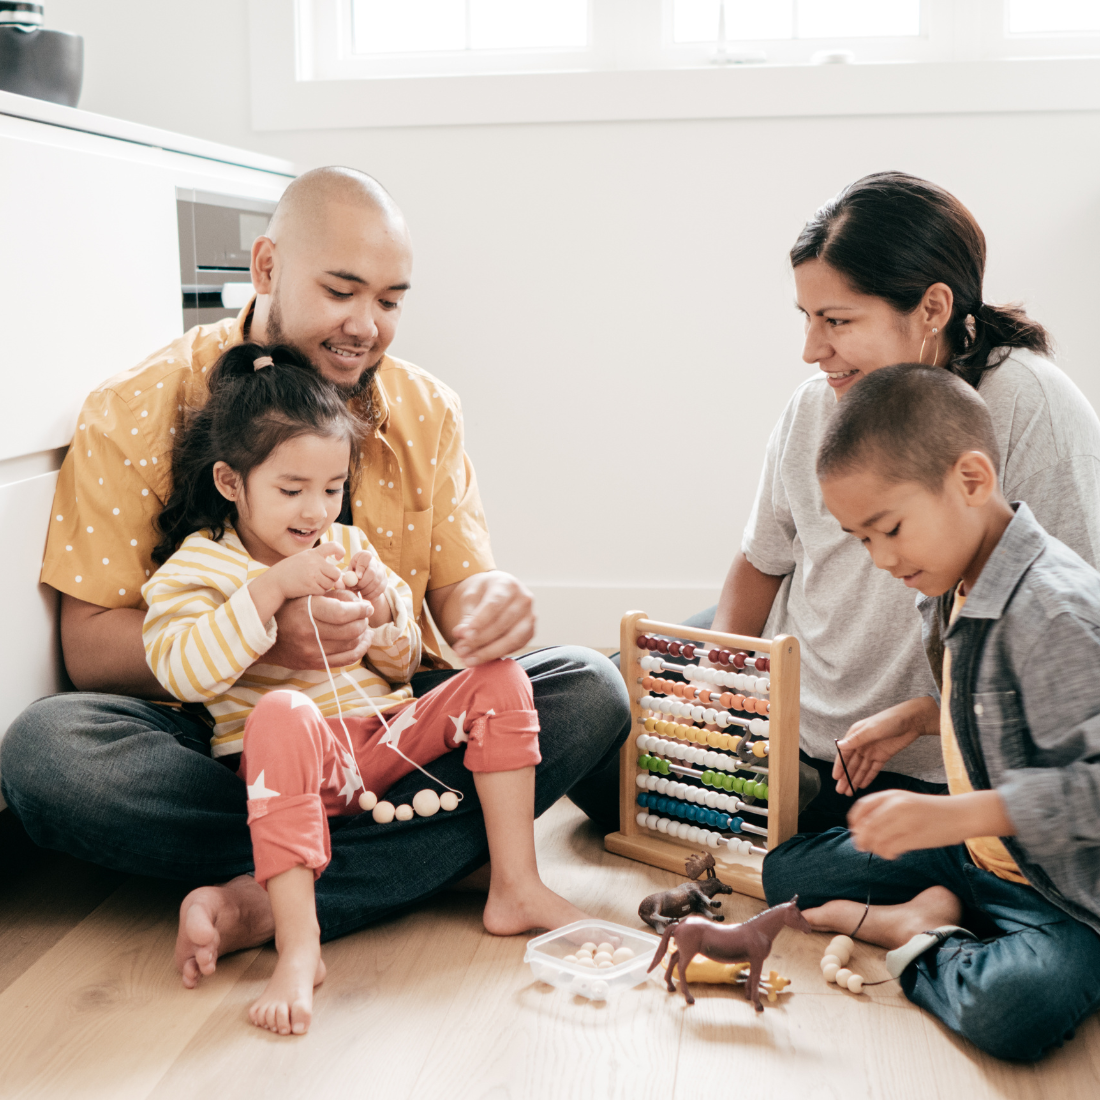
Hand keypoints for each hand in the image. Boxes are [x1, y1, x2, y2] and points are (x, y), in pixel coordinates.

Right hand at [265, 590, 372, 669]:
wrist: (265, 636)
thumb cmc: (288, 609)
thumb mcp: (306, 594)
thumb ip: (332, 595)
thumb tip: (359, 600)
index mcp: (307, 611)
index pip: (343, 612)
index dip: (361, 609)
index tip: (367, 605)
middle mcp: (309, 633)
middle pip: (351, 630)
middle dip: (364, 621)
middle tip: (366, 615)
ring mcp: (312, 651)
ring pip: (351, 645)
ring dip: (363, 635)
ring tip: (365, 627)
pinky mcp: (314, 663)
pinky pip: (346, 660)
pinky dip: (359, 650)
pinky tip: (363, 641)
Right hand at [266, 541, 345, 600]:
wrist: (274, 582)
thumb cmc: (289, 572)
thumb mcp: (302, 560)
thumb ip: (318, 563)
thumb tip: (338, 574)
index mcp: (313, 553)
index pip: (332, 546)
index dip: (340, 550)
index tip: (339, 557)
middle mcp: (315, 562)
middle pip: (336, 572)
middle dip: (332, 578)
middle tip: (322, 580)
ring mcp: (313, 573)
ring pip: (330, 583)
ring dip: (324, 586)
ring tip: (311, 584)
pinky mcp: (311, 585)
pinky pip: (322, 591)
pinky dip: (317, 592)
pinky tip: (307, 589)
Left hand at [344, 549, 387, 603]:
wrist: (362, 582)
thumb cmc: (352, 576)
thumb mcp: (347, 574)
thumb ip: (344, 578)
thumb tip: (342, 583)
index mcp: (364, 556)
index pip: (366, 557)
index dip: (361, 567)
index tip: (357, 577)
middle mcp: (375, 562)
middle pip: (372, 572)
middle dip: (362, 583)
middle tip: (355, 588)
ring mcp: (382, 571)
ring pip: (376, 582)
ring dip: (365, 589)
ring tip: (358, 591)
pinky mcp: (385, 581)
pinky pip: (379, 589)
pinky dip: (370, 594)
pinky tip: (364, 594)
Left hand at [435, 571, 535, 665]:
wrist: (500, 592)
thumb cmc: (483, 593)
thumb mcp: (471, 597)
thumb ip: (467, 615)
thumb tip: (462, 634)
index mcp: (507, 584)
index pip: (494, 604)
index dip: (479, 621)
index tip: (463, 635)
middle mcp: (523, 599)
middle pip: (501, 624)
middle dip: (479, 641)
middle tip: (460, 651)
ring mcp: (530, 616)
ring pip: (511, 639)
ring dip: (488, 653)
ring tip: (468, 660)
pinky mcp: (530, 632)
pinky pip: (515, 647)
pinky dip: (496, 655)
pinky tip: (479, 659)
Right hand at [832, 696, 939, 795]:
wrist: (911, 721)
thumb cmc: (890, 720)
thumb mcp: (872, 729)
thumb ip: (856, 739)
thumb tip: (839, 746)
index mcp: (856, 735)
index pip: (844, 754)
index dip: (840, 766)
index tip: (835, 778)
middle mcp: (862, 744)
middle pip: (852, 764)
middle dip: (846, 777)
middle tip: (840, 790)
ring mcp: (872, 751)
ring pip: (861, 768)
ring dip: (855, 779)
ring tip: (849, 792)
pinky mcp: (882, 756)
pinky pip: (873, 769)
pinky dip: (868, 777)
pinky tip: (862, 785)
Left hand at [848, 789, 1012, 859]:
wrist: (960, 814)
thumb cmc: (931, 810)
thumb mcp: (904, 801)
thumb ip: (884, 810)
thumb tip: (862, 829)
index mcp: (891, 795)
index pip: (861, 808)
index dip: (854, 822)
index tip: (855, 831)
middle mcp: (896, 805)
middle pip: (866, 827)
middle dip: (862, 840)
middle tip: (863, 847)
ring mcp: (905, 821)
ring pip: (877, 839)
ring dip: (875, 849)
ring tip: (883, 851)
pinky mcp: (915, 837)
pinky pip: (891, 848)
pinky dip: (887, 854)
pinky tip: (894, 854)